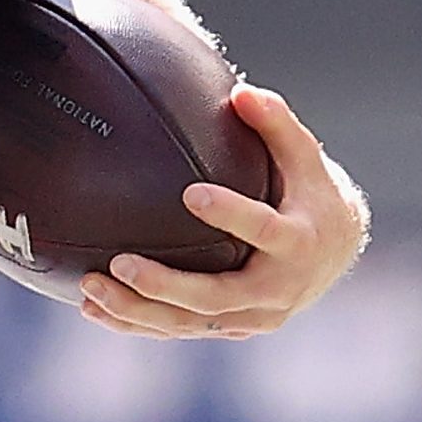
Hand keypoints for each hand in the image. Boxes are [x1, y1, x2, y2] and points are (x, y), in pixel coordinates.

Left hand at [81, 84, 369, 340]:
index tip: (192, 194)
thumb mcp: (304, 157)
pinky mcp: (231, 329)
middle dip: (166, 285)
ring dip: (138, 310)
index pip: (264, 229)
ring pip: (190, 322)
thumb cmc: (310, 194)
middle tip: (119, 263)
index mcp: (299, 242)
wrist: (332, 254)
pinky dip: (138, 323)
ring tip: (90, 288)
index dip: (231, 214)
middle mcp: (278, 289)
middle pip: (216, 297)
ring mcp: (253, 316)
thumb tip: (241, 92)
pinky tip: (93, 309)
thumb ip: (276, 123)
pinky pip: (180, 330)